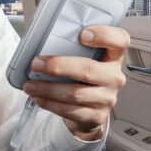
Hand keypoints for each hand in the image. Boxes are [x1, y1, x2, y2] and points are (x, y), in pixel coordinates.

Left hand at [22, 25, 128, 140]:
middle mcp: (114, 77)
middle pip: (88, 69)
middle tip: (36, 64)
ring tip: (30, 84)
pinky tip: (38, 97)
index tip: (82, 34)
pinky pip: (70, 110)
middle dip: (58, 66)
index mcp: (114, 56)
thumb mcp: (86, 58)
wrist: (90, 107)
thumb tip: (43, 42)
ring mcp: (107, 98)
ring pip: (75, 93)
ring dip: (48, 88)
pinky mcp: (96, 115)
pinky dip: (49, 103)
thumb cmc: (85, 76)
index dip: (104, 35)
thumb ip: (74, 48)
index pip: (120, 40)